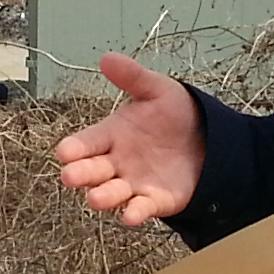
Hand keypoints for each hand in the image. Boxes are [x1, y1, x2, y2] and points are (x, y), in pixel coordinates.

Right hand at [53, 53, 205, 227]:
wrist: (209, 138)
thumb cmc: (175, 113)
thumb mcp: (157, 90)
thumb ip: (133, 78)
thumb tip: (107, 58)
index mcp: (111, 134)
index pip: (86, 142)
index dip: (74, 147)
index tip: (64, 151)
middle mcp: (116, 161)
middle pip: (91, 170)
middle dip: (80, 174)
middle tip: (70, 176)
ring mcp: (133, 183)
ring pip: (111, 193)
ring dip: (103, 197)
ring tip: (96, 198)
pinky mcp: (154, 200)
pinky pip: (140, 208)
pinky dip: (134, 212)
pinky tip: (131, 215)